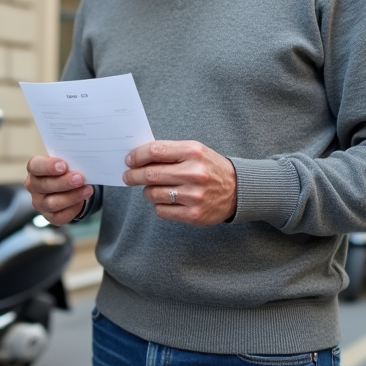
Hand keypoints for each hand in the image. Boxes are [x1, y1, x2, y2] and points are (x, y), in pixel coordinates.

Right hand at [24, 155, 94, 225]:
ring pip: (52, 203)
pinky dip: (73, 209)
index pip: (35, 166)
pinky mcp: (49, 216)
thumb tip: (81, 162)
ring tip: (87, 190)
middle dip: (64, 182)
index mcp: (35, 169)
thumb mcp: (65, 161)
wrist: (68, 184)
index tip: (63, 165)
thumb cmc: (65, 169)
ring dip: (72, 197)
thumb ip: (68, 160)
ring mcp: (40, 203)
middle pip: (44, 186)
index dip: (48, 166)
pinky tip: (82, 201)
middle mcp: (34, 186)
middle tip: (79, 179)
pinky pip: (60, 217)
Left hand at [122, 140, 236, 225]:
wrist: (238, 190)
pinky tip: (167, 200)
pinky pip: (161, 211)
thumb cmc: (210, 168)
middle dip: (133, 175)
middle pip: (150, 174)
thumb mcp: (195, 151)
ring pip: (153, 194)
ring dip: (147, 191)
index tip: (129, 160)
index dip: (137, 156)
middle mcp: (194, 173)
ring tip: (153, 189)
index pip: (155, 151)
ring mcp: (194, 196)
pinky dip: (158, 205)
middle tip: (128, 176)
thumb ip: (169, 152)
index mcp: (193, 152)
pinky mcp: (193, 215)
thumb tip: (138, 157)